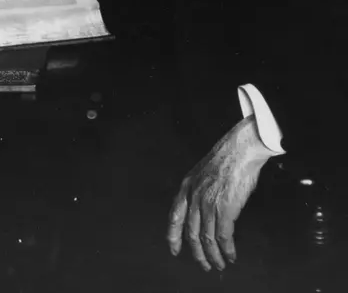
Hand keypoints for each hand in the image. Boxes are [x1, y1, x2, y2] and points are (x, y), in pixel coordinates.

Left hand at [167, 115, 273, 271]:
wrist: (241, 148)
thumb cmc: (228, 157)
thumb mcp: (203, 171)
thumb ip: (200, 189)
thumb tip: (204, 209)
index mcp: (187, 186)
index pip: (174, 217)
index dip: (173, 236)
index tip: (174, 250)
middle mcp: (194, 197)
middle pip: (191, 233)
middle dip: (197, 254)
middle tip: (205, 265)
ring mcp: (208, 203)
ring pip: (207, 239)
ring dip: (214, 256)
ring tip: (220, 264)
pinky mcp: (225, 209)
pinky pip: (224, 237)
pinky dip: (227, 250)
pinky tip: (231, 255)